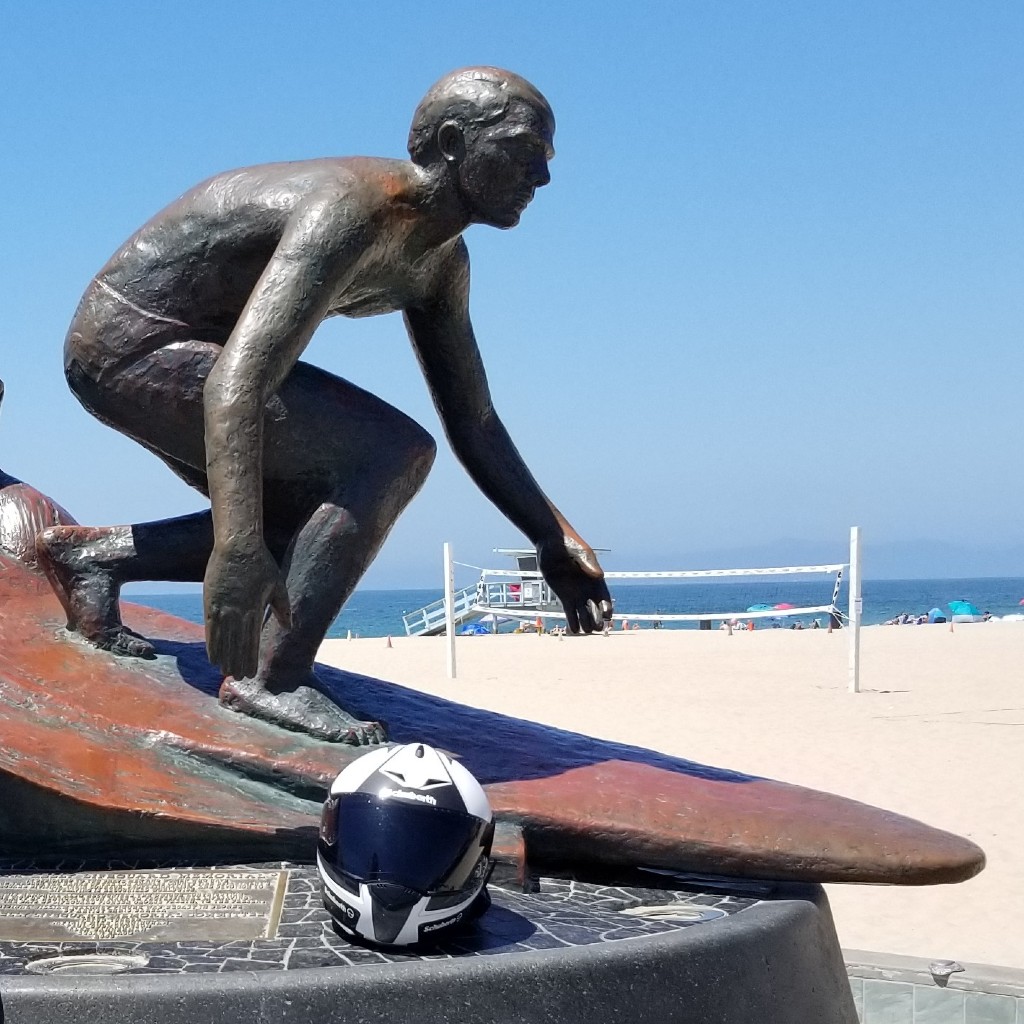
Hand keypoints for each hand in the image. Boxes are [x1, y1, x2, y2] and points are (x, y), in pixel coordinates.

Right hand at [204, 539, 290, 678]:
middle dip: (237, 662)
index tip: (251, 673)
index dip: (250, 658)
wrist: (238, 545)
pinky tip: (212, 656)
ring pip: (221, 639)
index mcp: (255, 609)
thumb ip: (282, 608)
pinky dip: (211, 644)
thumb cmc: (261, 564)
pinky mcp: (209, 602)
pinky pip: (209, 629)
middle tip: (238, 678)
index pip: (251, 641)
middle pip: (236, 644)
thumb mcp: (277, 585)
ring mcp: (221, 607)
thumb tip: (288, 627)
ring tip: (225, 671)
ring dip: (223, 657)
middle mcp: (237, 611)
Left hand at [537, 535, 612, 633]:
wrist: (551, 543)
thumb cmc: (568, 544)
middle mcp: (588, 589)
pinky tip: (573, 630)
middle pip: (596, 610)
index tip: (606, 616)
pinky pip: (570, 612)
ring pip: (584, 614)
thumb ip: (587, 563)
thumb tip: (599, 575)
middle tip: (595, 628)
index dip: (607, 609)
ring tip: (584, 631)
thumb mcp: (578, 552)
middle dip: (597, 620)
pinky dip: (572, 621)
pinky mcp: (564, 596)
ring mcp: (576, 594)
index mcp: (596, 579)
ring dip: (586, 623)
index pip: (605, 598)